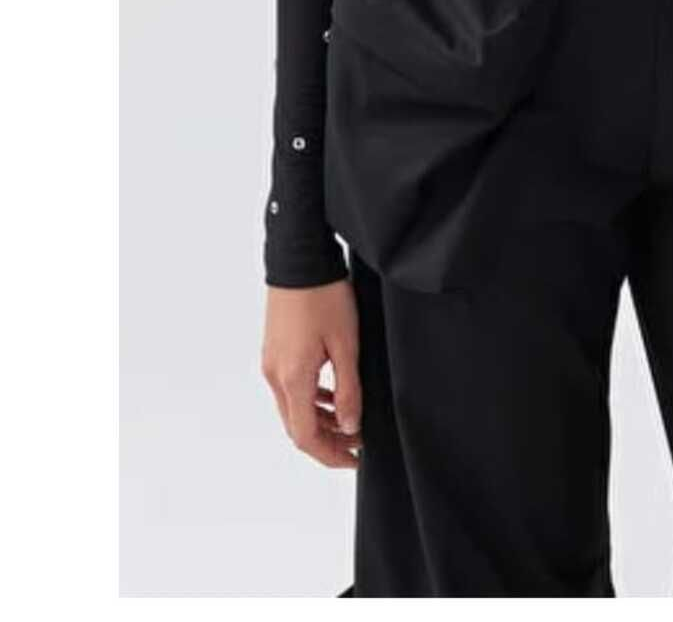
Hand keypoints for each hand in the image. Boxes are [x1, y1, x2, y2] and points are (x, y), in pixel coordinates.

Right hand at [261, 275, 362, 466]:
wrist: (300, 258)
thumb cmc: (324, 296)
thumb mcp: (346, 345)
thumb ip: (348, 390)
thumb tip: (349, 427)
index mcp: (292, 378)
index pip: (306, 437)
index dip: (330, 455)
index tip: (354, 459)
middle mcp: (275, 375)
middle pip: (297, 426)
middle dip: (326, 441)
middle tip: (356, 445)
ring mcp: (272, 362)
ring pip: (292, 408)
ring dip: (319, 421)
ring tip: (349, 421)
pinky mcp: (274, 349)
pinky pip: (289, 387)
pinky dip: (310, 399)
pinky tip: (331, 393)